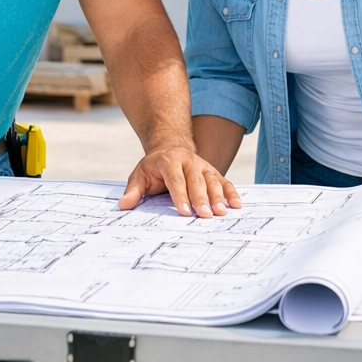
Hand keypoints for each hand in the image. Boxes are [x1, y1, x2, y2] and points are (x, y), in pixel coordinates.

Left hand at [120, 145, 241, 216]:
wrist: (170, 147)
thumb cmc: (154, 167)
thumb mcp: (140, 174)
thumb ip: (134, 190)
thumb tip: (124, 205)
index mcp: (169, 161)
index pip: (175, 179)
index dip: (180, 195)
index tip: (184, 211)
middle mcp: (189, 161)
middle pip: (196, 180)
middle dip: (201, 198)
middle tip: (205, 215)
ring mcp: (203, 165)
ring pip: (212, 180)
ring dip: (218, 197)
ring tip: (222, 212)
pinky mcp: (213, 171)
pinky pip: (224, 181)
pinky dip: (231, 193)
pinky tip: (236, 205)